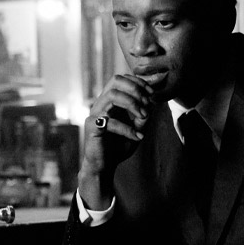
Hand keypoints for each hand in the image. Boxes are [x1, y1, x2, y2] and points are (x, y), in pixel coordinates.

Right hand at [78, 72, 157, 208]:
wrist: (104, 165)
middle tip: (147, 104)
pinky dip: (127, 129)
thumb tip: (151, 103)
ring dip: (132, 103)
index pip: (122, 79)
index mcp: (111, 101)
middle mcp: (102, 103)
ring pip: (112, 95)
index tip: (151, 94)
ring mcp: (95, 113)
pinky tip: (137, 137)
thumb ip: (143, 115)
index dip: (138, 82)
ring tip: (143, 116)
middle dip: (135, 88)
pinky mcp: (92, 126)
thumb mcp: (137, 129)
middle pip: (115, 80)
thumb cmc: (119, 146)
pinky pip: (111, 122)